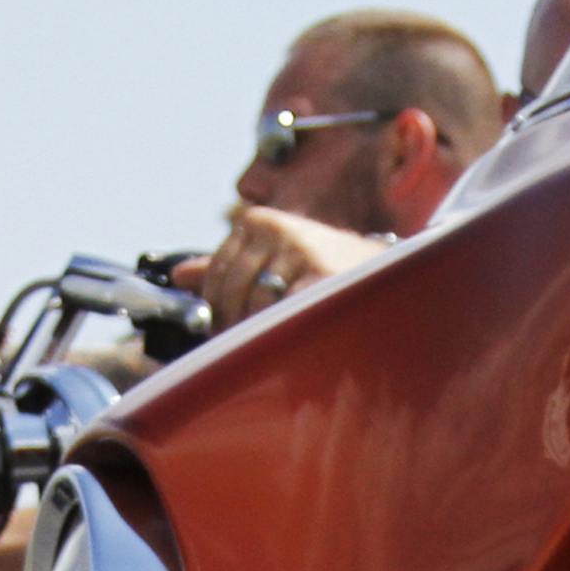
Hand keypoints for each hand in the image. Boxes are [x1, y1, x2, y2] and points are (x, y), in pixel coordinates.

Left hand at [173, 206, 384, 331]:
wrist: (391, 277)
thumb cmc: (330, 273)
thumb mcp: (277, 261)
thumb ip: (229, 266)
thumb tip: (178, 276)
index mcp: (261, 222)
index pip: (216, 273)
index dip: (217, 309)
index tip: (227, 332)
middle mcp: (277, 231)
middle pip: (232, 291)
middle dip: (236, 324)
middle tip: (247, 348)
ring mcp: (299, 252)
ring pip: (255, 306)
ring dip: (260, 333)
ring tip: (276, 345)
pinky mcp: (321, 277)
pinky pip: (284, 316)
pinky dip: (284, 334)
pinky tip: (294, 341)